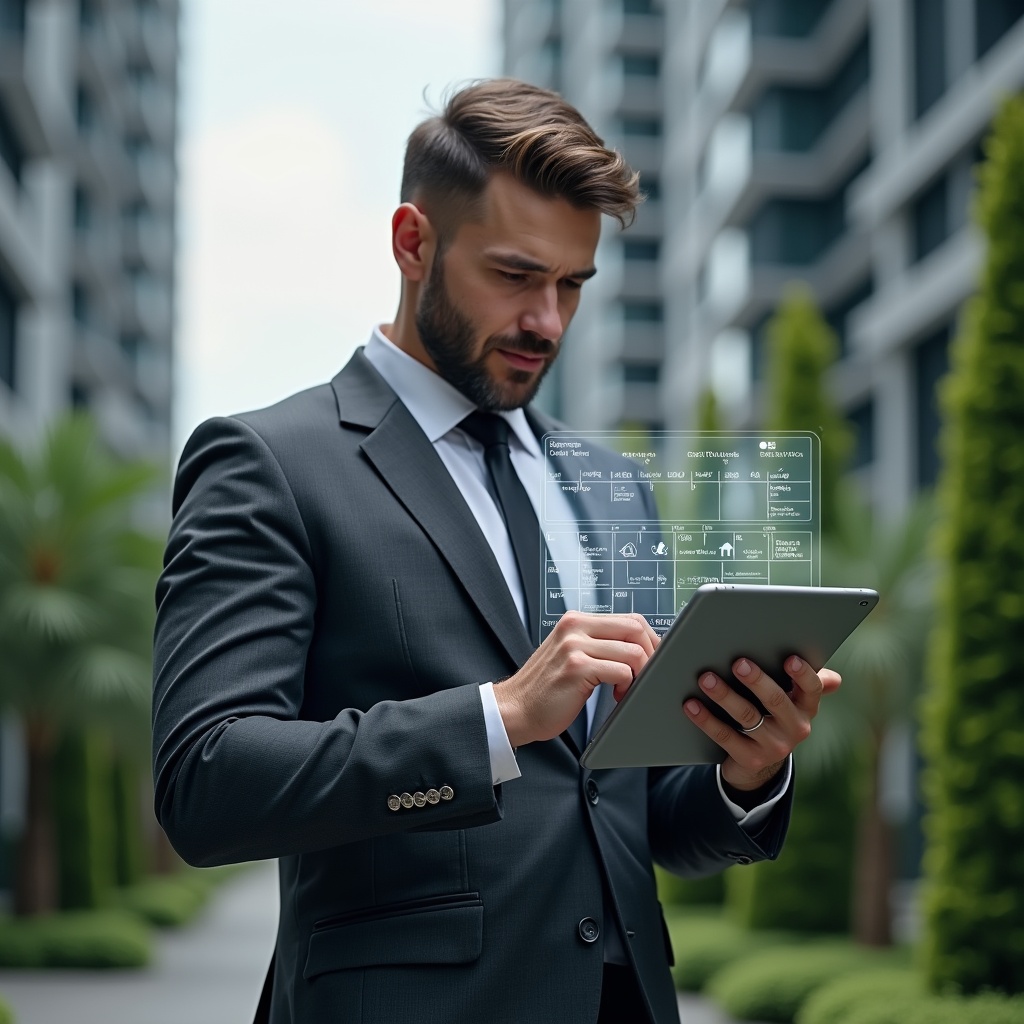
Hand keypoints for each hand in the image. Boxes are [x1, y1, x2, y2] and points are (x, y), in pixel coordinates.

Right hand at [493, 612, 658, 747]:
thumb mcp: (571, 655)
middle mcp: (575, 627)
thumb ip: (597, 645)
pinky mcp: (576, 667)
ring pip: (632, 650)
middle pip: (635, 628)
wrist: (514, 709)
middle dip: (651, 653)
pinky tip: (616, 695)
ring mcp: (574, 645)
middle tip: (648, 675)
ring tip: (627, 689)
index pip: (629, 618)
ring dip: (640, 673)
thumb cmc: (546, 689)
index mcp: (576, 621)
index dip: (650, 639)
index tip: (654, 660)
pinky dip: (627, 686)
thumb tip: (638, 648)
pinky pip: (621, 671)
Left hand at [683, 656, 840, 790]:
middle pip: (776, 701)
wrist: (758, 762)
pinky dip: (706, 719)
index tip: (790, 658)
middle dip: (757, 680)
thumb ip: (808, 684)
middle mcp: (795, 728)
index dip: (803, 674)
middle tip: (738, 662)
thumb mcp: (793, 701)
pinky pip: (725, 737)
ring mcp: (773, 746)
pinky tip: (690, 704)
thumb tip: (835, 679)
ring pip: (747, 717)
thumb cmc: (774, 716)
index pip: (812, 689)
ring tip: (706, 678)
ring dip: (725, 696)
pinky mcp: (750, 759)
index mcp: (806, 708)